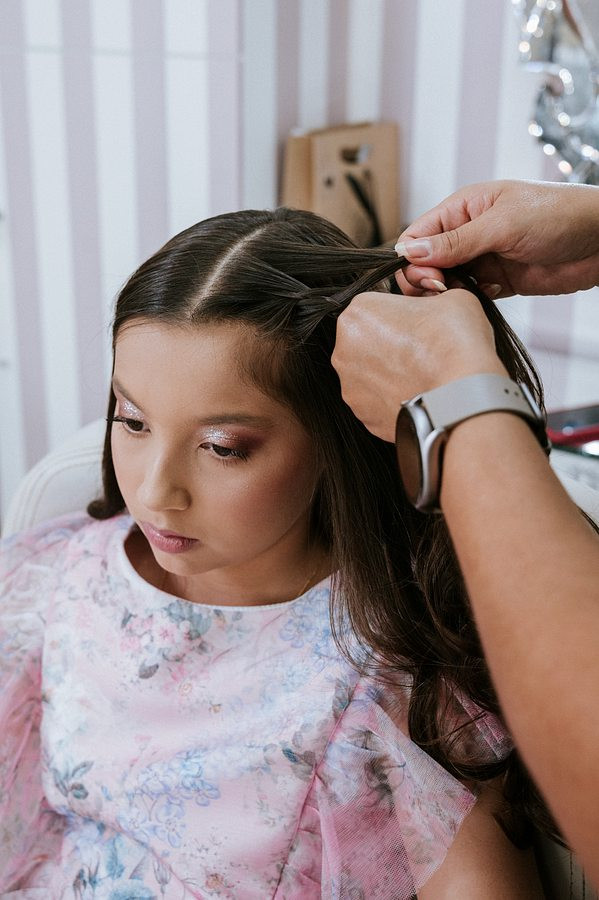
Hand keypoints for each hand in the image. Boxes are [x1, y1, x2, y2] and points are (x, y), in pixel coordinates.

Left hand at [332, 289, 505, 441]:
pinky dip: (393, 397)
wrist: (461, 399)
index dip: (400, 313)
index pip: (376, 306)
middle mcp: (344, 350)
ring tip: (421, 374)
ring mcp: (350, 386)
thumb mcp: (453, 297)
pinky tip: (416, 393)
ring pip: (370, 373)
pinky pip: (376, 401)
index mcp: (359, 312)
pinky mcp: (362, 414)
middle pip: (367, 341)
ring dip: (390, 372)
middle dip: (390, 343)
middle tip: (421, 349)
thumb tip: (431, 304)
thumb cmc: (454, 347)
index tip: (417, 322)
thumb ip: (431, 296)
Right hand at [394, 180, 598, 298]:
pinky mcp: (497, 283)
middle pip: (424, 263)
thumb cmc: (558, 215)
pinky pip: (468, 296)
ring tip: (465, 296)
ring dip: (447, 294)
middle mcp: (466, 234)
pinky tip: (485, 298)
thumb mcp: (502, 224)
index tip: (429, 277)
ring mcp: (481, 259)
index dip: (413, 259)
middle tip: (445, 290)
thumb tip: (409, 251)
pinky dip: (468, 302)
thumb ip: (455, 242)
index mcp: (462, 209)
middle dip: (426, 280)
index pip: (416, 236)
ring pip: (444, 283)